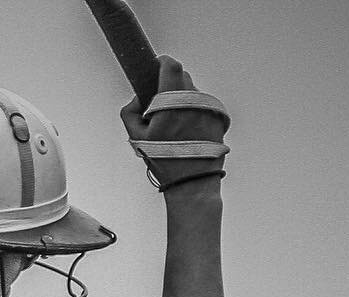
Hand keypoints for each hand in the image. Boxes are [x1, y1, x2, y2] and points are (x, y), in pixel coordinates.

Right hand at [121, 54, 229, 190]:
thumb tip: (136, 99)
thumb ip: (129, 113)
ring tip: (174, 123)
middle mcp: (194, 99)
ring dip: (182, 99)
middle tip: (159, 102)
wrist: (192, 182)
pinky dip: (194, 112)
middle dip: (169, 84)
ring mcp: (209, 107)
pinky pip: (203, 106)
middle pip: (182, 76)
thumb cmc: (163, 161)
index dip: (161, 62)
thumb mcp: (137, 139)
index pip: (170, 65)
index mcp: (173, 100)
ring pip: (193, 92)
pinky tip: (187, 132)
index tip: (155, 66)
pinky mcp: (218, 117)